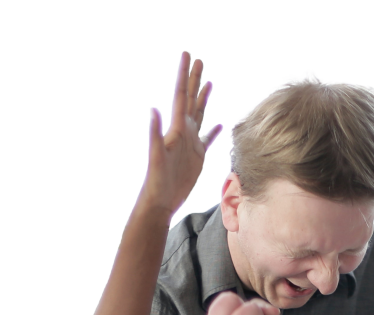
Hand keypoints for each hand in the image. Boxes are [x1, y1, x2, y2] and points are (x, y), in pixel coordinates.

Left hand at [140, 51, 221, 217]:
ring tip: (209, 80)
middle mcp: (183, 132)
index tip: (187, 54)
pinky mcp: (197, 157)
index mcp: (176, 128)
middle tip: (199, 58)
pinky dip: (214, 130)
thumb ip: (154, 134)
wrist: (159, 201)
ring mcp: (191, 143)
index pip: (181, 95)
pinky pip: (208, 139)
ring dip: (203, 97)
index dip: (184, 74)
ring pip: (200, 114)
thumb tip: (153, 109)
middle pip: (191, 99)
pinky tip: (220, 123)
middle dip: (194, 78)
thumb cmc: (156, 182)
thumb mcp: (155, 157)